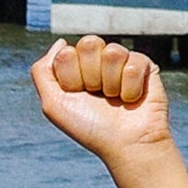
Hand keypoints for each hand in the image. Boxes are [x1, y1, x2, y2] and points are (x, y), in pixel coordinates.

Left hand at [33, 35, 173, 161]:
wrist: (124, 145)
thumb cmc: (89, 128)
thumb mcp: (53, 104)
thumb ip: (42, 71)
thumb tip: (61, 42)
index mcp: (75, 68)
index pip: (66, 52)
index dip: (70, 77)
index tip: (77, 96)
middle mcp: (97, 62)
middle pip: (89, 43)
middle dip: (90, 75)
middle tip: (96, 96)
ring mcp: (121, 62)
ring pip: (113, 52)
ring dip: (111, 83)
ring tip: (114, 99)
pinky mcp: (145, 65)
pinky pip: (134, 62)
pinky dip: (130, 87)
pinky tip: (131, 99)